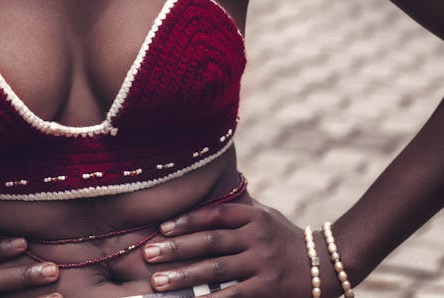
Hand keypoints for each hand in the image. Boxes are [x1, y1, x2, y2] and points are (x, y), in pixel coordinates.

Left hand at [142, 200, 330, 296]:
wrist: (330, 264)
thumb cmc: (287, 237)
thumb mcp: (266, 215)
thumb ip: (239, 209)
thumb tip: (210, 191)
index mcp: (253, 216)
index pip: (214, 215)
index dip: (186, 221)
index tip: (160, 229)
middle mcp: (256, 237)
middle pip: (209, 242)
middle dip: (176, 250)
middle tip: (148, 255)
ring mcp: (262, 264)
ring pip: (216, 270)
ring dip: (184, 277)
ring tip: (158, 283)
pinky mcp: (268, 289)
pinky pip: (233, 296)